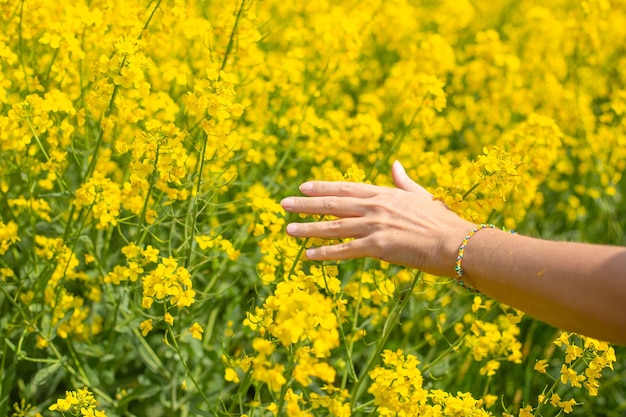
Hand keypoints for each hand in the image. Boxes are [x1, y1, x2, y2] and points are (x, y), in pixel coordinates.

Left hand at [280, 161, 476, 275]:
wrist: (456, 242)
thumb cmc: (442, 220)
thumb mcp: (421, 195)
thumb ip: (403, 181)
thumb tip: (395, 164)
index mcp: (384, 194)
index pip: (346, 188)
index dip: (322, 187)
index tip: (304, 186)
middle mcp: (375, 207)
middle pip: (332, 204)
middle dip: (306, 204)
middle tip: (283, 203)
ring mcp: (374, 226)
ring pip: (333, 227)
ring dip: (308, 228)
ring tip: (288, 229)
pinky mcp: (377, 247)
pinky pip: (345, 251)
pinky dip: (324, 253)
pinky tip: (307, 255)